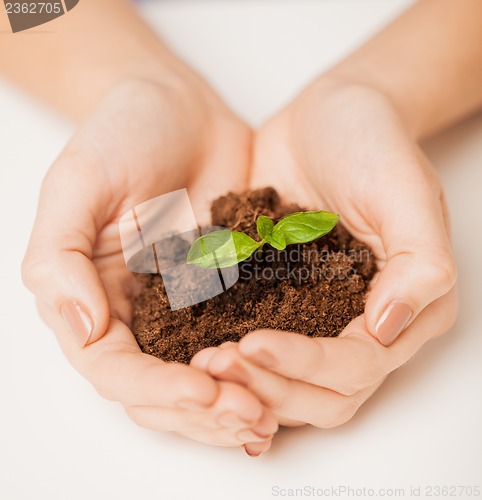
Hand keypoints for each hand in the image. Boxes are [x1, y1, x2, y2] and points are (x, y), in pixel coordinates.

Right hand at [22, 77, 277, 448]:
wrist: (179, 110)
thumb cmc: (121, 135)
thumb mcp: (77, 183)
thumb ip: (61, 257)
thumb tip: (82, 327)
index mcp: (94, 298)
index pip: (115, 369)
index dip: (155, 390)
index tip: (203, 392)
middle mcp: (138, 314)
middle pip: (160, 391)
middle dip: (201, 412)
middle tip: (249, 417)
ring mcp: (184, 308)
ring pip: (201, 379)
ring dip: (232, 404)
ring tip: (269, 417)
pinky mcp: (228, 292)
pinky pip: (242, 342)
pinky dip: (260, 372)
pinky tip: (286, 388)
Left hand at [191, 80, 457, 449]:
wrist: (325, 119)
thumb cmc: (373, 144)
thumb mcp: (405, 192)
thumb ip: (420, 262)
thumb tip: (390, 328)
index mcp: (402, 308)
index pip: (357, 367)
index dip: (307, 366)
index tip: (255, 343)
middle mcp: (360, 324)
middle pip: (320, 393)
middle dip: (269, 387)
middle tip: (216, 363)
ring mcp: (315, 316)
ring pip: (284, 380)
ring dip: (244, 382)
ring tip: (200, 361)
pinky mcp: (277, 299)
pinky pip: (253, 340)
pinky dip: (226, 351)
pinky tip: (189, 344)